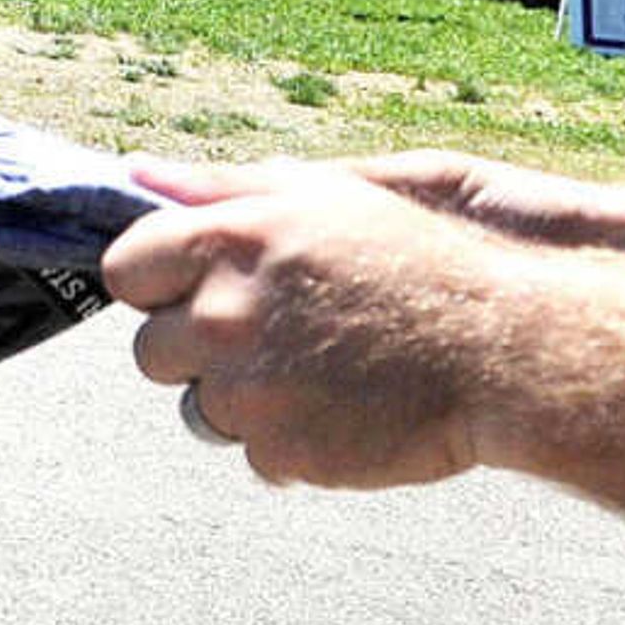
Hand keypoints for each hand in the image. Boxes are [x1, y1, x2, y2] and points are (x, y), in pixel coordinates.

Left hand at [101, 159, 533, 488]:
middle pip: (151, 350)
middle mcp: (224, 315)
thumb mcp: (321, 196)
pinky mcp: (279, 450)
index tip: (197, 288)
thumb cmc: (414, 259)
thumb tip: (137, 172)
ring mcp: (248, 390)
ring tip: (320, 371)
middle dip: (199, 347)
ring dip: (244, 398)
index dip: (159, 282)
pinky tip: (343, 408)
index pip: (124, 270)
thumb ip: (220, 186)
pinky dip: (289, 439)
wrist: (500, 349)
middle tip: (273, 334)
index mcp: (226, 241)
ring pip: (199, 408)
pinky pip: (252, 451)